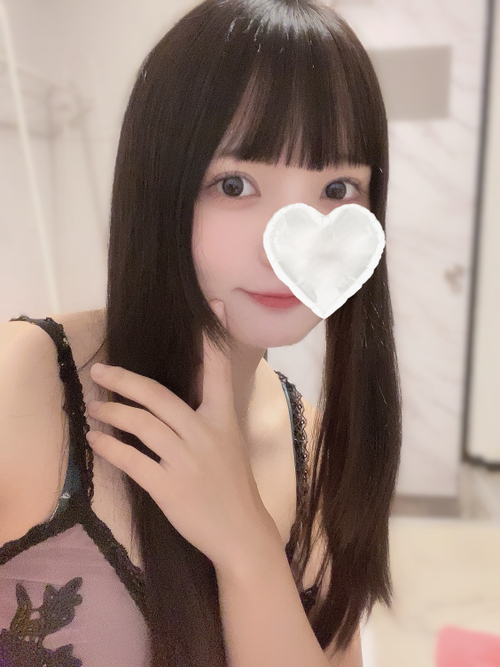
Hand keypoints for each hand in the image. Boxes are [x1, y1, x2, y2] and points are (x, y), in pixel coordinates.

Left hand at [85, 300, 279, 570]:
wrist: (240, 531)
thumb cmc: (233, 486)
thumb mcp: (230, 443)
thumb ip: (209, 418)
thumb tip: (178, 399)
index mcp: (224, 419)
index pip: (218, 372)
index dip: (211, 340)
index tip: (212, 307)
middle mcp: (205, 433)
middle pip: (157, 396)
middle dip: (124, 380)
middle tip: (99, 370)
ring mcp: (185, 460)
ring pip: (140, 424)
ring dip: (111, 412)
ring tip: (93, 407)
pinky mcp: (168, 487)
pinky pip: (131, 460)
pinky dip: (109, 447)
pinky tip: (96, 439)